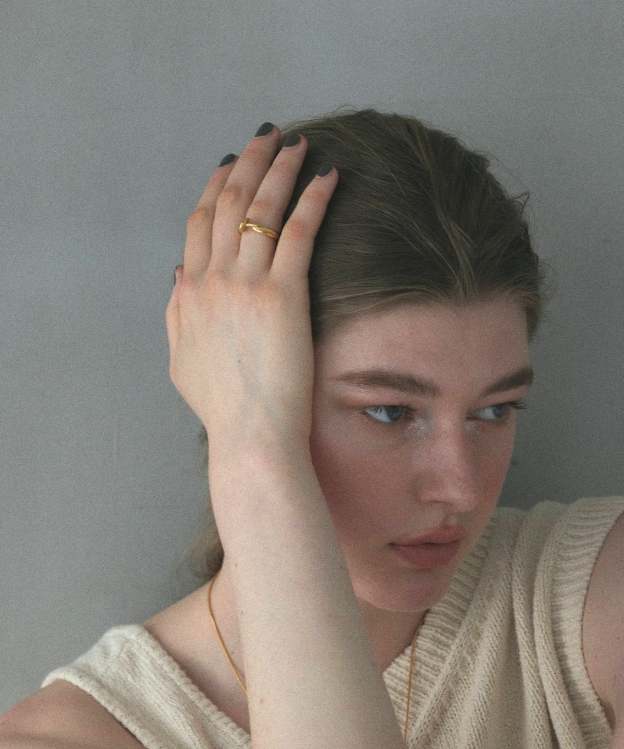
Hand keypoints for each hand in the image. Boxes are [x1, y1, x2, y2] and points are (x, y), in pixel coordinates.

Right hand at [165, 124, 337, 458]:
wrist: (249, 433)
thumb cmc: (221, 405)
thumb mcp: (180, 358)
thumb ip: (176, 311)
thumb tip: (178, 272)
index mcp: (190, 291)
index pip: (199, 223)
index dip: (215, 187)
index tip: (231, 163)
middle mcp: (214, 278)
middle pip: (228, 202)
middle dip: (249, 162)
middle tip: (268, 136)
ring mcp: (247, 284)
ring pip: (261, 208)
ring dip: (281, 169)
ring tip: (298, 145)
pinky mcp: (285, 294)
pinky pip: (298, 231)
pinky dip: (313, 199)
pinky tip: (328, 177)